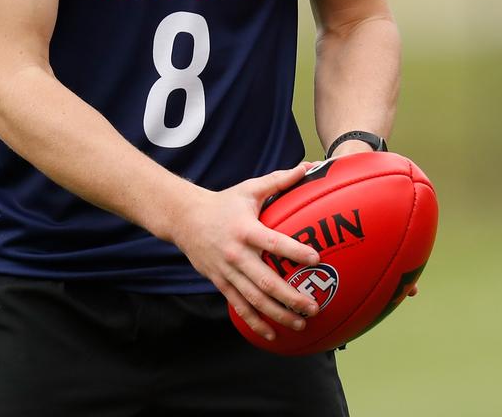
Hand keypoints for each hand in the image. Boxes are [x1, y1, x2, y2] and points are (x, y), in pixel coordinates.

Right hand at [171, 165, 321, 341]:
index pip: (273, 242)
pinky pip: (239, 306)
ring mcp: (227, 271)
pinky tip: (273, 334)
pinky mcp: (220, 282)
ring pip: (254, 299)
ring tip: (301, 323)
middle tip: (314, 306)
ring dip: (278, 314)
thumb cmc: (224, 202)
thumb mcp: (249, 189)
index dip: (295, 251)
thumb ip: (278, 181)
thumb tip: (306, 167)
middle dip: (291, 297)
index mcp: (246, 229)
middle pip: (265, 281)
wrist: (185, 218)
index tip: (316, 258)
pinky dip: (256, 322)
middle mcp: (236, 254)